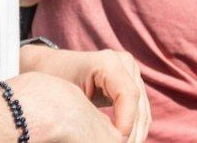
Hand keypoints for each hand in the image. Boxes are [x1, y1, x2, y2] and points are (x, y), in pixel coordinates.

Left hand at [23, 47, 150, 142]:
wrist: (52, 66)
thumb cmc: (54, 81)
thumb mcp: (69, 97)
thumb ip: (89, 117)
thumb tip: (105, 137)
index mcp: (108, 62)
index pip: (128, 96)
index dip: (127, 123)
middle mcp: (124, 62)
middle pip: (139, 105)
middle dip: (132, 133)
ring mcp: (130, 70)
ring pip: (143, 110)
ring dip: (136, 133)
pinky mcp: (131, 80)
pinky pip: (139, 109)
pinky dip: (134, 128)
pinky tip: (124, 141)